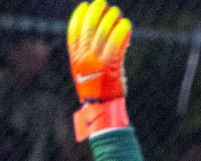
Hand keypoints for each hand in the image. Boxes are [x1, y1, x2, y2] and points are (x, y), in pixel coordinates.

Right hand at [68, 2, 131, 139]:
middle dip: (96, 14)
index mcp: (76, 60)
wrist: (103, 110)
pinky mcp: (110, 69)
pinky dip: (121, 34)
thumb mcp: (90, 71)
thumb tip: (106, 36)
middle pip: (88, 30)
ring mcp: (96, 64)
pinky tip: (126, 25)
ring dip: (110, 20)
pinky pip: (115, 47)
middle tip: (103, 4)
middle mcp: (84, 60)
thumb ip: (93, 55)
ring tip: (116, 12)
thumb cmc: (99, 91)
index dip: (79, 18)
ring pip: (102, 35)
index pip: (74, 34)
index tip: (85, 6)